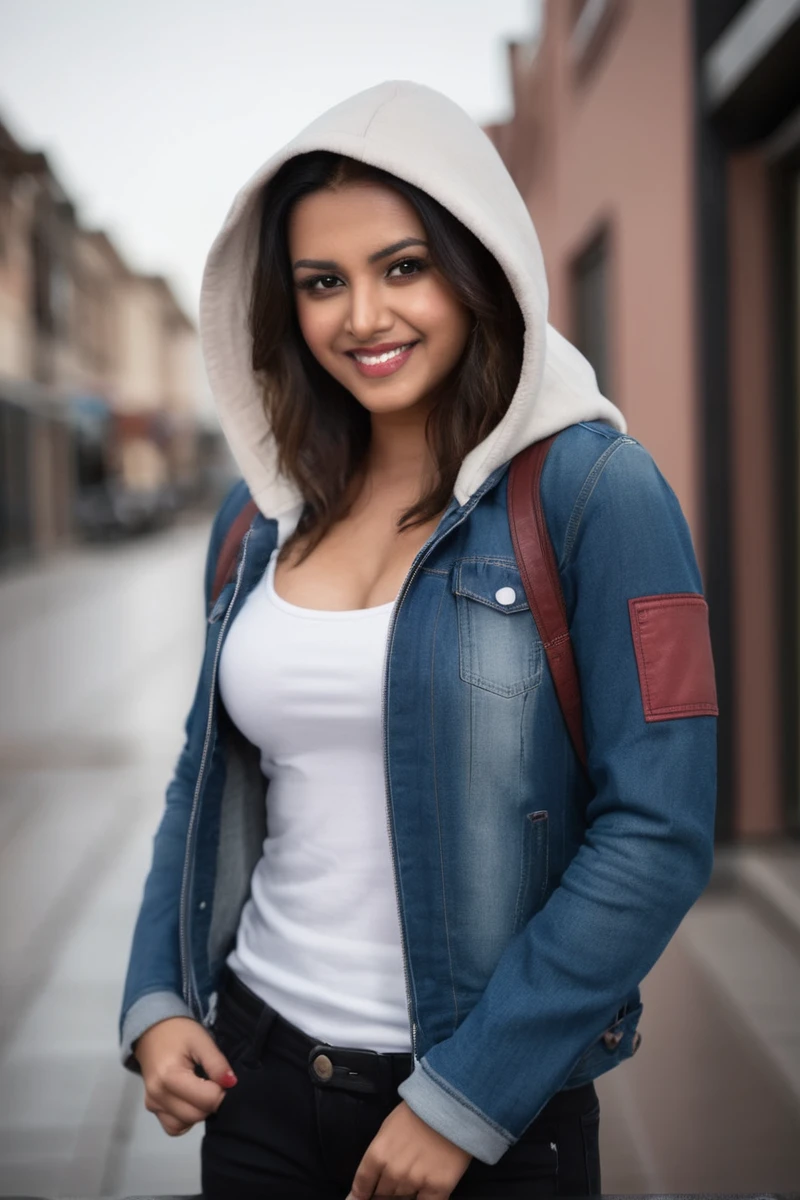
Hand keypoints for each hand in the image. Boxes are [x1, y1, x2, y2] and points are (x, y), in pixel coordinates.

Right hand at [134, 1016, 237, 1136]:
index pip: (206, 1100)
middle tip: (214, 1083)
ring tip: (201, 1090)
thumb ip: (216, 1063)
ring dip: (198, 1112)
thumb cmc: (179, 1032)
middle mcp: (157, 1095)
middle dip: (210, 1103)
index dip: (221, 1092)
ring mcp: (152, 1104)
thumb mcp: (201, 1040)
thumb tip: (231, 1084)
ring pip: (184, 1125)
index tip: (224, 1080)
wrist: (153, 1031)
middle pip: (195, 1115)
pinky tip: (190, 1100)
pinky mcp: (151, 1108)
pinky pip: (173, 1126)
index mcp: (169, 1077)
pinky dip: (185, 1119)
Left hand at [347, 1099, 472, 1198]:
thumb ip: (379, 1155)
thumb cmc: (417, 1112)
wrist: (451, 1104)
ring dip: (403, 1194)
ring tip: (411, 1179)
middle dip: (384, 1193)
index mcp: (378, 1154)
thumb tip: (372, 1179)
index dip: (359, 1196)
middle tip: (393, 1182)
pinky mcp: (438, 1188)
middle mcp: (393, 1172)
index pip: (362, 1185)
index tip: (359, 1199)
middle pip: (382, 1195)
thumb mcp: (388, 1128)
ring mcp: (415, 1182)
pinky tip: (421, 1194)